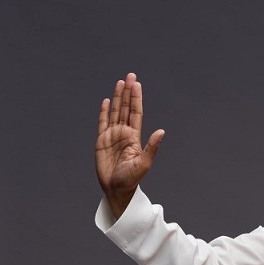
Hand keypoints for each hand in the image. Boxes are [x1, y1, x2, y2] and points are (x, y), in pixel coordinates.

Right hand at [95, 72, 164, 217]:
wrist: (116, 189)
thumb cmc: (131, 179)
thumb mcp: (144, 163)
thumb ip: (152, 147)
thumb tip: (162, 131)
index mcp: (134, 137)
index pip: (136, 112)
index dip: (136, 98)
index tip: (136, 84)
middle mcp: (123, 133)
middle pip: (126, 108)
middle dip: (128, 92)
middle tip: (130, 75)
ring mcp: (112, 136)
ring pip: (115, 112)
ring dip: (117, 97)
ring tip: (120, 82)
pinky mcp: (101, 141)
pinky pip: (102, 122)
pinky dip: (104, 111)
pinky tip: (106, 101)